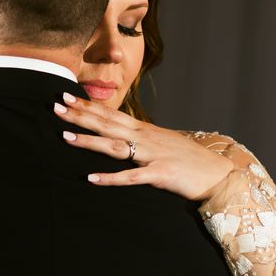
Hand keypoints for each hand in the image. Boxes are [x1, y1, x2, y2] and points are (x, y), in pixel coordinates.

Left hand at [56, 95, 246, 201]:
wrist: (218, 174)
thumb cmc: (189, 160)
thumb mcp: (163, 144)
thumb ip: (141, 139)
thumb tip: (122, 135)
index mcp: (145, 130)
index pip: (111, 114)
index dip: (88, 105)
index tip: (68, 97)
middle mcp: (146, 138)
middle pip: (107, 124)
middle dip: (81, 115)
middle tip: (57, 106)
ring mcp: (152, 155)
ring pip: (114, 146)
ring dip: (89, 141)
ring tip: (65, 137)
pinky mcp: (159, 174)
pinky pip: (131, 177)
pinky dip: (110, 178)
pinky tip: (91, 178)